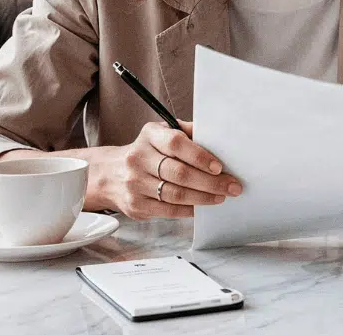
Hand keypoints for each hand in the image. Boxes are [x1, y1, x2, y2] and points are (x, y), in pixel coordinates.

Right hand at [90, 121, 242, 219]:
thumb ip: (188, 133)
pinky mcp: (135, 205)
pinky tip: (201, 207)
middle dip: (211, 182)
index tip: (219, 167)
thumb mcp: (162, 133)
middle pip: (179, 173)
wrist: (110, 173)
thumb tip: (218, 138)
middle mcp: (138, 158)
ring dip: (203, 198)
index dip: (200, 156)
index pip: (176, 144)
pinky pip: (167, 210)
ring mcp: (134, 183)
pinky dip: (188, 210)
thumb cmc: (148, 151)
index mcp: (149, 136)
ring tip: (221, 196)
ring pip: (175, 194)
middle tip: (232, 186)